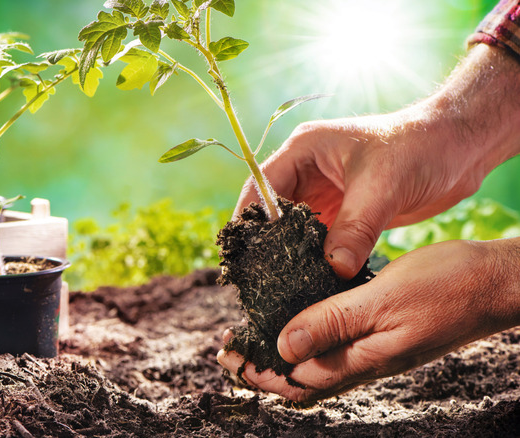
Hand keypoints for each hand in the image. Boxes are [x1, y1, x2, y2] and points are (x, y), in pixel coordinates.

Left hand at [217, 238, 519, 401]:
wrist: (495, 283)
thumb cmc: (446, 287)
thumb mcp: (382, 300)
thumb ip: (332, 323)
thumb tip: (283, 348)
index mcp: (361, 360)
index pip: (295, 380)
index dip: (257, 371)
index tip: (226, 355)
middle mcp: (365, 362)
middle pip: (300, 377)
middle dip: (261, 367)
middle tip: (228, 350)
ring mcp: (375, 350)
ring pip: (317, 363)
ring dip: (281, 353)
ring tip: (252, 337)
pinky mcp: (383, 334)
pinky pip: (336, 345)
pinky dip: (308, 337)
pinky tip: (299, 319)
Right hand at [237, 44, 519, 278]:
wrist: (460, 148)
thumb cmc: (420, 148)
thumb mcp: (383, 188)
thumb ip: (355, 229)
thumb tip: (333, 269)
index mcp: (305, 150)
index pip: (262, 185)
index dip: (251, 219)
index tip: (245, 253)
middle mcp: (308, 171)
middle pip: (272, 211)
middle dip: (266, 242)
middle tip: (259, 278)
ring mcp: (325, 193)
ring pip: (294, 229)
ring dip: (291, 253)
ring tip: (281, 285)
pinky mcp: (343, 213)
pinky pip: (319, 240)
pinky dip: (315, 259)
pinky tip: (312, 281)